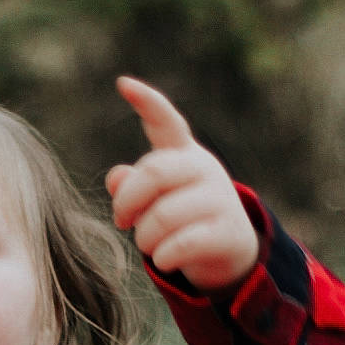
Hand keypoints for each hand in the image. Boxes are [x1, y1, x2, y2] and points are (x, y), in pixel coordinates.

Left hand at [105, 76, 258, 291]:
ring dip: (145, 237)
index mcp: (183, 155)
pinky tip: (163, 260)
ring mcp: (220, 199)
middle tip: (121, 220)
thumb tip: (115, 179)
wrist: (230, 255)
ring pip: (164, 215)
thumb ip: (132, 186)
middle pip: (154, 173)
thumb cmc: (182, 220)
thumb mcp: (156, 200)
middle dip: (128, 201)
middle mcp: (204, 169)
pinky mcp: (228, 232)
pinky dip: (164, 256)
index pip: (166, 122)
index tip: (123, 84)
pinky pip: (183, 243)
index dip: (146, 102)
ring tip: (147, 245)